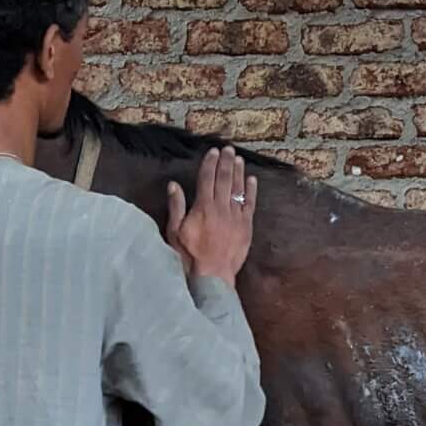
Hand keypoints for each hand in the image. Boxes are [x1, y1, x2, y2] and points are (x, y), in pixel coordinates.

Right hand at [167, 145, 254, 284]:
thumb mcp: (174, 232)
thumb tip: (174, 185)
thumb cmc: (190, 256)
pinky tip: (252, 180)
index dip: (210, 163)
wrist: (212, 276)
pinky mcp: (246, 227)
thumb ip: (176, 207)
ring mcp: (235, 217)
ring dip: (238, 172)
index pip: (207, 179)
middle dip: (226, 162)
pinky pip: (250, 204)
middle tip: (228, 149)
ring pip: (238, 188)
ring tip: (238, 159)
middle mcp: (221, 208)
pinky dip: (251, 191)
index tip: (213, 152)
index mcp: (203, 207)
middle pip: (224, 179)